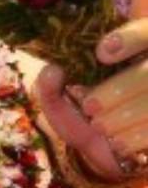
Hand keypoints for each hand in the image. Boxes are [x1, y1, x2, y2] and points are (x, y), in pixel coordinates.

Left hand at [38, 0, 147, 181]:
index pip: (145, 33)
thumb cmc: (88, 120)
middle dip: (120, 89)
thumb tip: (52, 71)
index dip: (129, 38)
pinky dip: (135, 138)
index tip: (103, 52)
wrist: (107, 154)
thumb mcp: (62, 105)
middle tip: (90, 107)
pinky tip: (118, 143)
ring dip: (123, 117)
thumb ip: (49, 88)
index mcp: (135, 52)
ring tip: (101, 127)